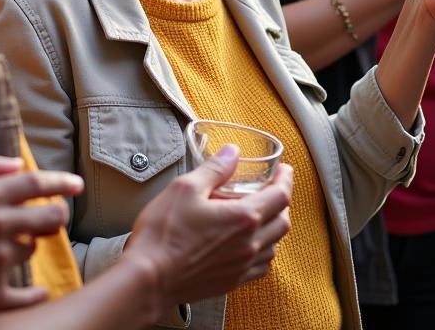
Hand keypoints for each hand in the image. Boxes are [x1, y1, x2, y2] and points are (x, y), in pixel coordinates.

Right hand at [0, 151, 82, 327]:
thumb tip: (14, 163)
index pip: (36, 183)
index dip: (61, 181)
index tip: (77, 183)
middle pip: (49, 216)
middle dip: (58, 214)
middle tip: (55, 216)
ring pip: (34, 249)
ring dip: (31, 246)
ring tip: (16, 246)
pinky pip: (27, 293)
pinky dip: (34, 292)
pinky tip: (34, 291)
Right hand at [125, 147, 292, 307]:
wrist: (148, 279)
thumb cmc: (164, 234)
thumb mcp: (186, 188)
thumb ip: (214, 169)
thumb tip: (232, 153)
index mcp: (243, 218)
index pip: (280, 196)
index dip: (286, 179)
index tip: (284, 170)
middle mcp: (249, 245)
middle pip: (282, 222)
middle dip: (282, 201)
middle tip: (273, 188)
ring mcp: (241, 267)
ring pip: (274, 246)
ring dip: (273, 226)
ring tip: (261, 213)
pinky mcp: (230, 282)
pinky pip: (260, 267)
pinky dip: (263, 251)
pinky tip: (249, 243)